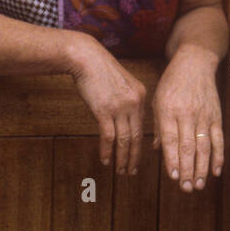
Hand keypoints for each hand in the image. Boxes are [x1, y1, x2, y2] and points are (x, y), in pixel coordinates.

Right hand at [68, 39, 146, 174]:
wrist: (86, 58)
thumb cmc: (100, 70)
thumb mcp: (121, 84)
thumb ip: (126, 101)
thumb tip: (125, 121)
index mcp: (141, 97)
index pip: (143, 127)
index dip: (140, 146)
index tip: (137, 158)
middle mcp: (134, 104)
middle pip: (137, 137)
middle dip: (134, 158)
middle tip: (131, 172)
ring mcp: (120, 108)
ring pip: (124, 140)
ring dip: (122, 159)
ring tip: (120, 172)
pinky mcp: (104, 111)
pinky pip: (108, 137)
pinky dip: (107, 151)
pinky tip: (106, 160)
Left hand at [152, 47, 223, 190]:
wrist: (195, 62)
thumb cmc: (171, 82)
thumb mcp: (157, 100)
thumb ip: (158, 126)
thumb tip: (159, 149)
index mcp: (168, 111)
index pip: (171, 140)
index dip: (172, 160)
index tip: (173, 177)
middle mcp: (186, 114)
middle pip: (188, 147)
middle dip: (187, 170)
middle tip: (187, 188)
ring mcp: (203, 115)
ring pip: (204, 146)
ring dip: (202, 168)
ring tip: (200, 184)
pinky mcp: (216, 115)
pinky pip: (218, 139)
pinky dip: (218, 155)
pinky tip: (216, 170)